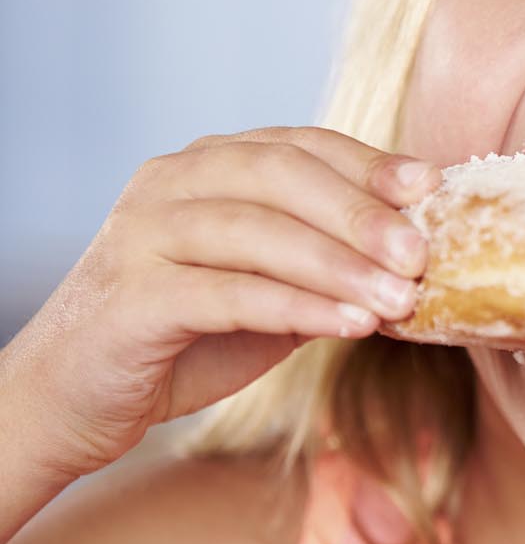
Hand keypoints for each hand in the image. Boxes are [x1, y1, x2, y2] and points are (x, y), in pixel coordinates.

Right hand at [0, 127, 441, 482]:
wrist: (74, 398)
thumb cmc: (186, 337)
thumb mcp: (269, 288)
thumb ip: (326, 262)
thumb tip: (417, 255)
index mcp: (207, 166)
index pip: (299, 145)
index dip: (369, 163)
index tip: (431, 186)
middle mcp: (169, 183)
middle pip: (280, 175)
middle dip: (360, 212)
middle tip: (421, 253)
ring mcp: (142, 233)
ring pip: (255, 231)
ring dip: (339, 265)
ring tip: (399, 298)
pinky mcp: (130, 296)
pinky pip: (227, 292)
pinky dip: (298, 307)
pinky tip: (351, 324)